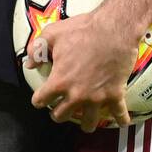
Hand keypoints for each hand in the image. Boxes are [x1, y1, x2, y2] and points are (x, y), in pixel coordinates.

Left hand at [24, 13, 135, 132]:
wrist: (114, 29)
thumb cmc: (83, 30)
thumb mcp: (52, 33)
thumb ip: (36, 49)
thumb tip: (29, 64)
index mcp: (60, 81)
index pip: (41, 100)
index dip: (39, 100)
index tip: (41, 99)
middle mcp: (77, 94)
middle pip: (62, 115)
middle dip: (58, 113)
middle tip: (60, 109)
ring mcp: (97, 97)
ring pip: (88, 122)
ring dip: (85, 123)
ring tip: (85, 122)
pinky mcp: (116, 94)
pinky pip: (119, 113)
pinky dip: (121, 119)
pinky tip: (122, 121)